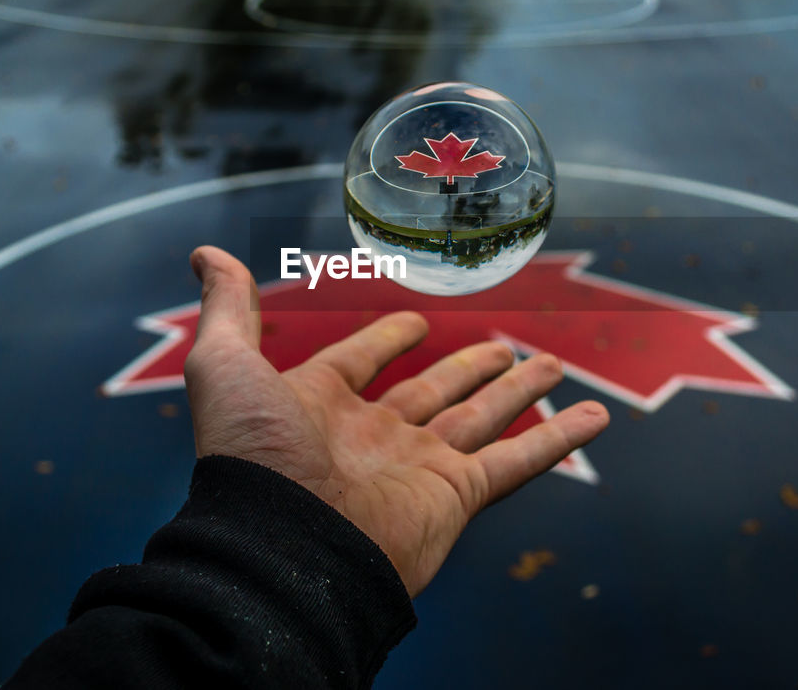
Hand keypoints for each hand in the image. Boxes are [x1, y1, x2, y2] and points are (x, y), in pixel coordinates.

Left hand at [184, 245, 609, 596]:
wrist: (285, 545)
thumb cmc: (252, 456)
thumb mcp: (224, 365)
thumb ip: (227, 308)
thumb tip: (206, 251)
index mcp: (320, 406)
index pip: (361, 363)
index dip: (386, 340)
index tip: (417, 323)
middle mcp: (374, 436)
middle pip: (435, 392)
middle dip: (468, 368)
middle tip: (502, 346)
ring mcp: (418, 467)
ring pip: (482, 418)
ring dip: (519, 392)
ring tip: (554, 363)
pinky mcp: (456, 495)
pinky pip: (516, 461)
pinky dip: (556, 439)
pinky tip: (592, 415)